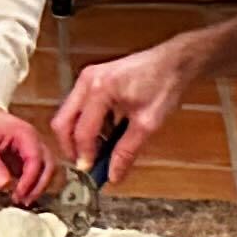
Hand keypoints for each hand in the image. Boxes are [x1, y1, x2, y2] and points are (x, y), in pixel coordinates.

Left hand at [0, 102, 56, 204]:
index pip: (35, 160)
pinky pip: (37, 171)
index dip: (29, 180)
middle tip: (23, 201)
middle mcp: (34, 141)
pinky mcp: (27, 156)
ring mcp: (33, 148)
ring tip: (22, 200)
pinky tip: (19, 193)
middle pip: (48, 166)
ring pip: (46, 170)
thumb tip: (4, 186)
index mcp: (25, 135)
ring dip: (38, 186)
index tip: (18, 195)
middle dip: (39, 186)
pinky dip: (32, 183)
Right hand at [49, 41, 199, 178]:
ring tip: (100, 149)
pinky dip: (87, 123)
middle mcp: (87, 81)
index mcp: (100, 90)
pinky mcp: (91, 79)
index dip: (84, 155)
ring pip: (68, 114)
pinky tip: (106, 133)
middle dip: (71, 146)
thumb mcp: (147, 123)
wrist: (173, 62)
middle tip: (86, 163)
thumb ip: (127, 151)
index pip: (82, 131)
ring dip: (79, 135)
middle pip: (63, 122)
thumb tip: (113, 174)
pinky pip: (79, 106)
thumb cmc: (164, 84)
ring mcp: (87, 78)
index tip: (90, 172)